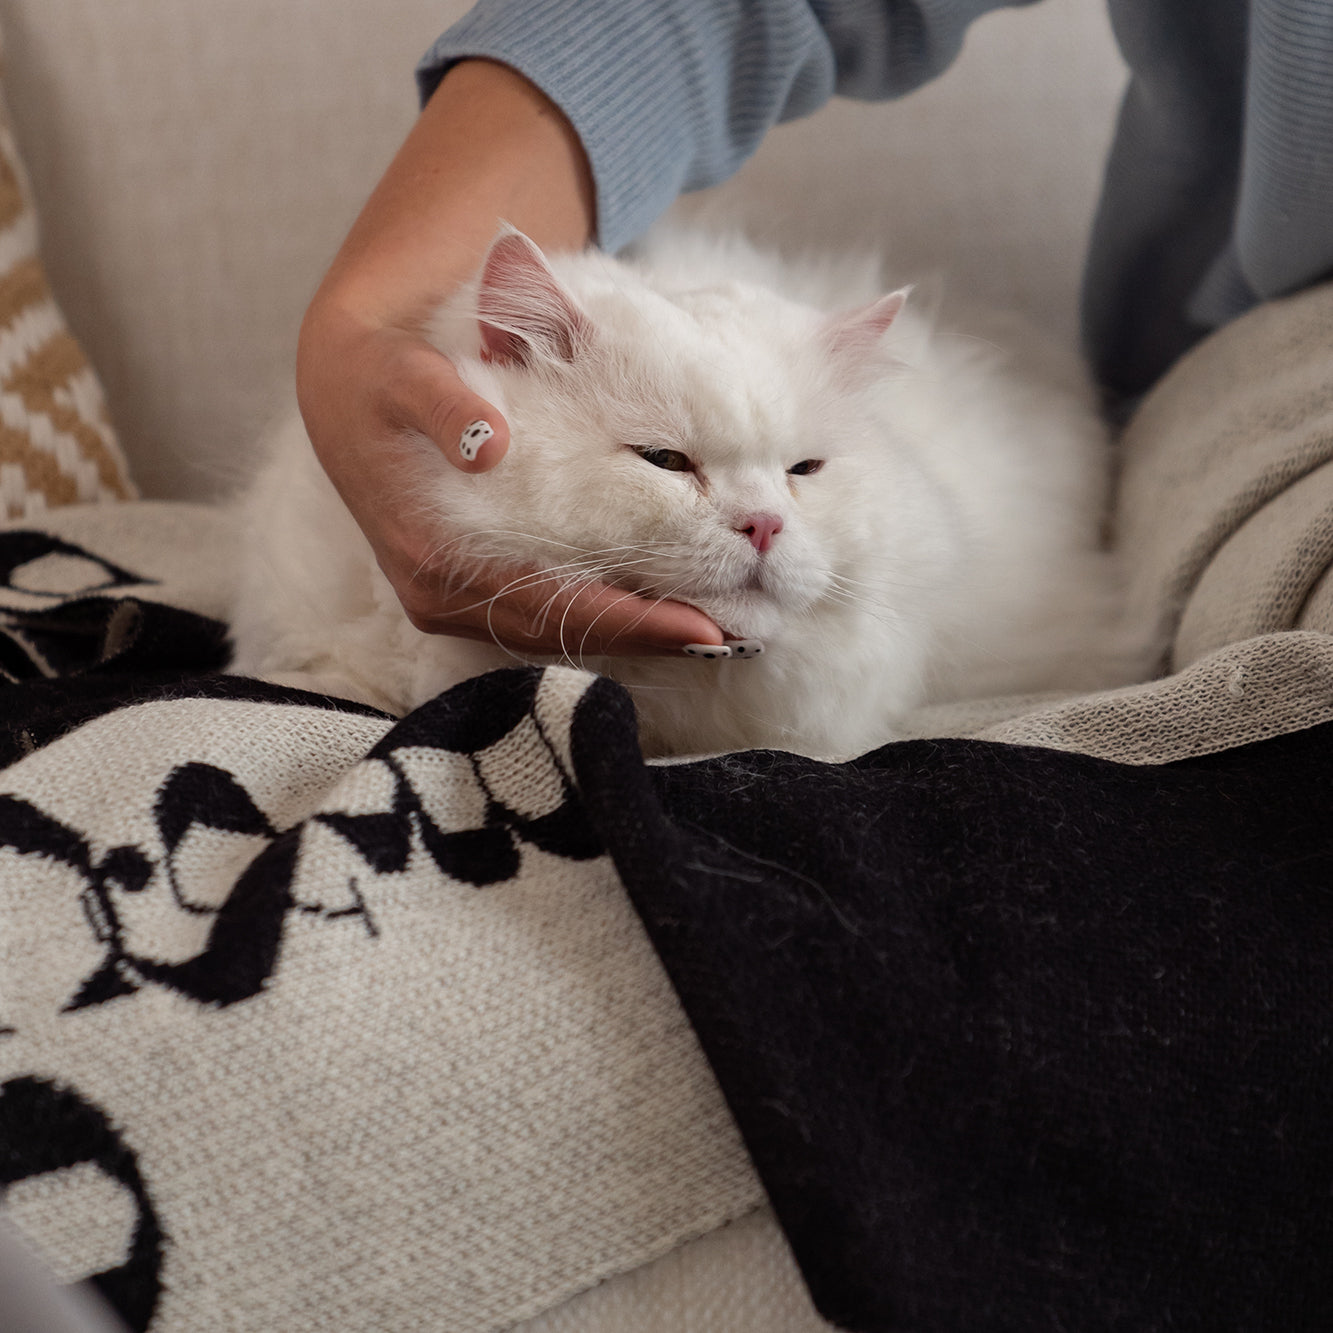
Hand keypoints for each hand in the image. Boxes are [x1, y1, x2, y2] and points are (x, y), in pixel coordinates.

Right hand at [295, 60, 722, 656]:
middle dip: (654, 636)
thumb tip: (490, 444)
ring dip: (644, 631)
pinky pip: (557, 607)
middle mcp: (447, 597)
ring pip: (567, 628)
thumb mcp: (398, 374)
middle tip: (742, 636)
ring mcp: (462, 598)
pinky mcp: (478, 584)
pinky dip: (617, 607)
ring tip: (726, 628)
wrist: (345, 385)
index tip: (704, 629)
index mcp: (433, 564)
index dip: (630, 620)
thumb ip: (442, 404)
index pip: (550, 607)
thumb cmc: (378, 379)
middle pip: (570, 632)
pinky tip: (673, 601)